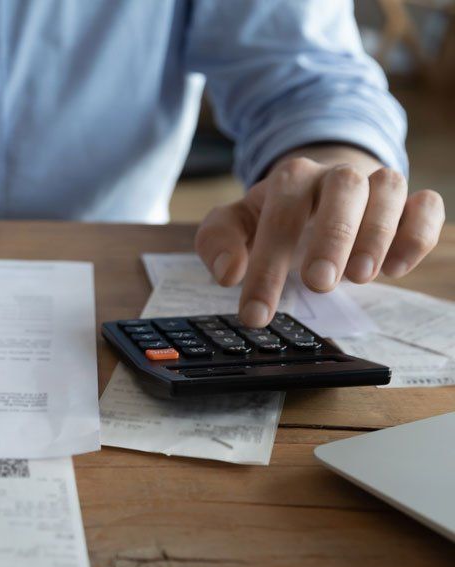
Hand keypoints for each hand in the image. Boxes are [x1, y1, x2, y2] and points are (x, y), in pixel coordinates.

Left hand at [195, 148, 445, 326]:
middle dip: (333, 235)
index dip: (265, 266)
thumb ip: (218, 241)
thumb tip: (227, 272)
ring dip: (377, 234)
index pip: (278, 214)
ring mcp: (376, 186)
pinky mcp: (408, 204)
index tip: (256, 313)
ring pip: (390, 188)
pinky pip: (426, 206)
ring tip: (360, 278)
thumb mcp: (237, 223)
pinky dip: (417, 233)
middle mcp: (336, 175)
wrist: (319, 187)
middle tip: (318, 284)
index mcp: (291, 178)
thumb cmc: (275, 213)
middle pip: (343, 187)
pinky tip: (396, 268)